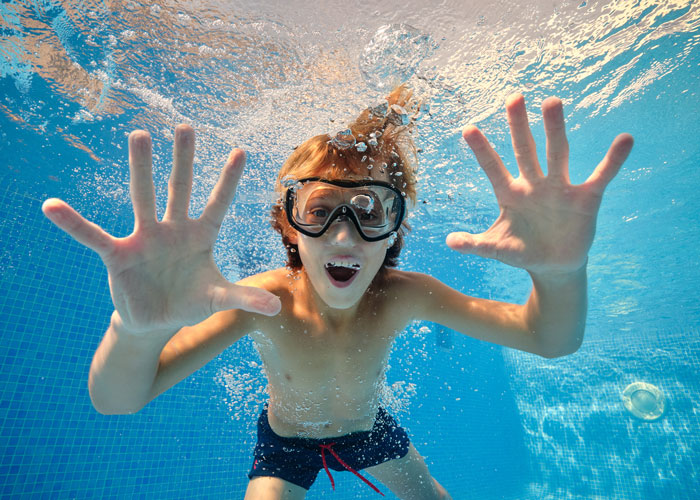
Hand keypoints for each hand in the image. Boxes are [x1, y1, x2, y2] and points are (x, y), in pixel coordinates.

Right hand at [42, 125, 280, 335]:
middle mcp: (172, 230)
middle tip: (185, 126)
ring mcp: (145, 239)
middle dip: (183, 160)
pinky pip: (92, 236)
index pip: (218, 204)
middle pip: (179, 189)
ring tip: (139, 135)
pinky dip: (73, 223)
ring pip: (143, 198)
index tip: (241, 151)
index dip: (228, 180)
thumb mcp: (217, 300)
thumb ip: (244, 299)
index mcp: (200, 237)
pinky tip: (51, 207)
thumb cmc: (189, 302)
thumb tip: (277, 308)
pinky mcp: (119, 255)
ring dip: (141, 169)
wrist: (156, 321)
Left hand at [446, 94, 633, 274]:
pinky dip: (613, 160)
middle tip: (513, 97)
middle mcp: (534, 185)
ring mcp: (560, 189)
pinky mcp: (586, 199)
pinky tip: (625, 140)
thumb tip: (449, 241)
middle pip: (524, 150)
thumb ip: (474, 245)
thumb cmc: (521, 251)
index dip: (481, 150)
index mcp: (510, 194)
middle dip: (518, 125)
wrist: (553, 265)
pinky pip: (601, 176)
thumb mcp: (496, 248)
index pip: (492, 167)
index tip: (468, 128)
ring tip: (552, 102)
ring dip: (554, 130)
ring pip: (557, 154)